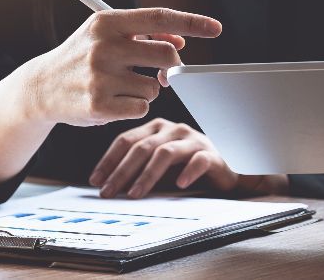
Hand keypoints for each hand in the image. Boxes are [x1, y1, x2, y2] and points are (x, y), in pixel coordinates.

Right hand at [28, 8, 221, 126]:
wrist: (41, 88)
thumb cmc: (82, 57)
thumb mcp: (106, 36)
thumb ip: (143, 34)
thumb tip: (180, 39)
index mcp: (106, 22)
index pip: (159, 18)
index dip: (191, 22)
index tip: (216, 28)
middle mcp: (103, 47)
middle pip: (167, 55)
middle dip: (170, 66)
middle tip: (157, 71)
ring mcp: (100, 77)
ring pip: (155, 86)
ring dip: (148, 89)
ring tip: (122, 86)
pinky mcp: (99, 106)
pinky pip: (142, 107)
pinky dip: (135, 106)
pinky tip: (114, 101)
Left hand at [89, 118, 288, 198]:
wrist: (227, 169)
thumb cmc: (187, 167)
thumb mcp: (159, 167)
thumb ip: (138, 169)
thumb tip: (107, 185)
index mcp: (157, 128)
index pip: (126, 140)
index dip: (108, 160)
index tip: (95, 180)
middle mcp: (173, 130)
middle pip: (142, 147)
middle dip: (121, 171)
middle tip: (108, 191)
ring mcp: (193, 140)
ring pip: (165, 153)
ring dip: (146, 175)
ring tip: (134, 194)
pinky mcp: (212, 153)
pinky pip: (198, 160)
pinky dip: (187, 172)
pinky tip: (178, 184)